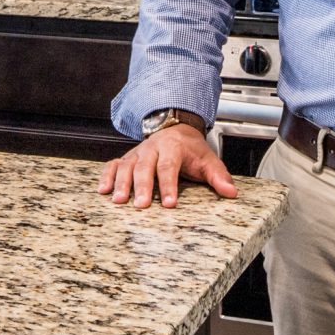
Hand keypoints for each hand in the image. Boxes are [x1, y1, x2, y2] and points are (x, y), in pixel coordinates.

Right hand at [97, 123, 238, 209]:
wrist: (176, 129)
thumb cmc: (191, 149)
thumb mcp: (208, 160)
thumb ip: (219, 177)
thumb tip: (231, 192)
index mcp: (173, 147)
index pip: (169, 166)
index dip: (169, 185)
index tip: (170, 203)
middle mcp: (152, 148)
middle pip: (145, 167)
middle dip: (142, 187)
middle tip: (141, 205)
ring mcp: (137, 152)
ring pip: (126, 166)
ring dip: (121, 183)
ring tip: (119, 201)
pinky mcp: (127, 158)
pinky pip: (113, 165)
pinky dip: (107, 176)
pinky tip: (103, 190)